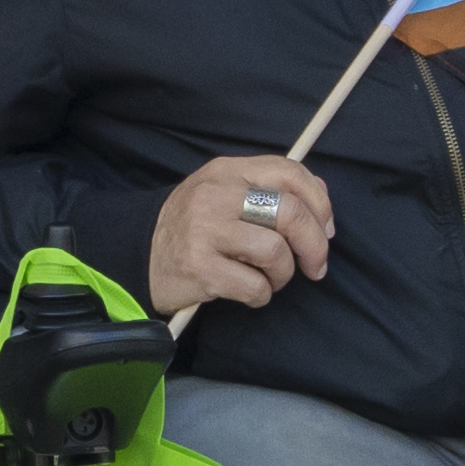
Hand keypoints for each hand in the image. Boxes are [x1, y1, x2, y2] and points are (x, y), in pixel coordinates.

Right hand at [145, 154, 333, 321]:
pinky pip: (254, 286)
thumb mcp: (224, 192)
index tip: (326, 229)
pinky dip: (261, 295)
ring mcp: (204, 230)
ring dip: (283, 274)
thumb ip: (269, 189)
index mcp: (227, 171)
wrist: (138, 255)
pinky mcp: (199, 267)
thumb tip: (321, 197)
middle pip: (290, 213)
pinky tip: (247, 291)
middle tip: (315, 266)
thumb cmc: (193, 226)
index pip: (289, 172)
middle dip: (314, 245)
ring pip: (276, 251)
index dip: (320, 203)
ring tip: (269, 279)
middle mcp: (215, 195)